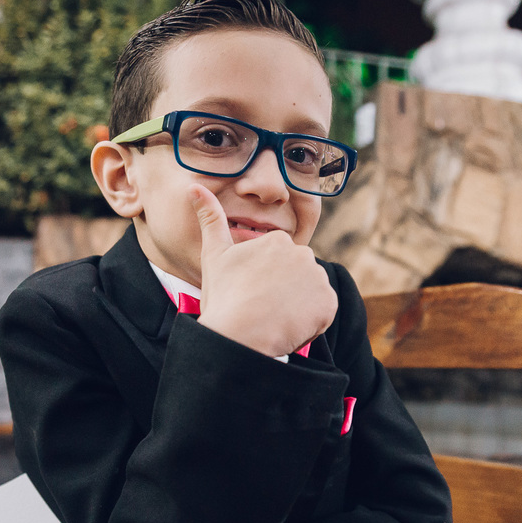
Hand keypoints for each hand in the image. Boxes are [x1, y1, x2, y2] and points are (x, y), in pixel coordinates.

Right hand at [191, 185, 336, 357]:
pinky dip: (310, 322)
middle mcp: (303, 254)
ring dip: (297, 307)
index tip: (250, 294)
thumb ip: (209, 218)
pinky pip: (322, 313)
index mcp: (278, 241)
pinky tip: (288, 327)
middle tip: (261, 308)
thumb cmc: (224, 296)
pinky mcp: (328, 303)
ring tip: (273, 319)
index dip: (263, 282)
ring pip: (310, 294)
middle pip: (296, 277)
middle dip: (283, 292)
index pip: (277, 264)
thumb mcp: (214, 254)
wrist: (239, 335)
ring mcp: (318, 278)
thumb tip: (193, 187)